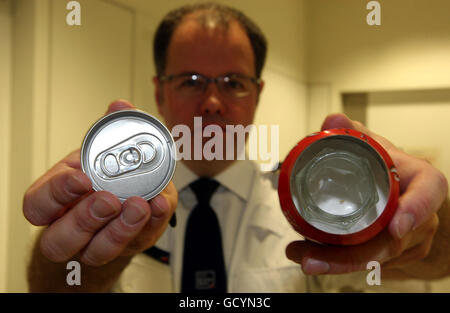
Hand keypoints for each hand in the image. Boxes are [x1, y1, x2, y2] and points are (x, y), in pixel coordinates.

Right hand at [23, 100, 177, 265]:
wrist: (125, 204)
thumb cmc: (107, 177)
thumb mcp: (103, 153)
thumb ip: (111, 129)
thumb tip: (119, 105)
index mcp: (57, 201)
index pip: (38, 205)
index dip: (55, 195)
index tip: (81, 179)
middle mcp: (70, 229)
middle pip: (60, 240)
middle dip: (86, 219)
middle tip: (110, 199)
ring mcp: (97, 244)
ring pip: (97, 252)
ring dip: (120, 229)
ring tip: (140, 205)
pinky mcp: (128, 247)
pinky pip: (137, 244)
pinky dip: (152, 223)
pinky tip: (160, 205)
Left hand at [285, 113, 447, 276]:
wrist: (394, 187)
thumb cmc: (386, 167)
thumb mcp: (371, 146)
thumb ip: (351, 132)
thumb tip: (332, 121)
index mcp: (421, 181)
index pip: (430, 192)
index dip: (416, 209)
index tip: (395, 226)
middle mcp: (421, 216)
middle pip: (390, 242)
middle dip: (349, 255)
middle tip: (311, 255)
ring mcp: (409, 240)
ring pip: (375, 260)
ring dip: (335, 262)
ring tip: (300, 255)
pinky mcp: (395, 256)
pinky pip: (368, 265)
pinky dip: (337, 263)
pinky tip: (310, 257)